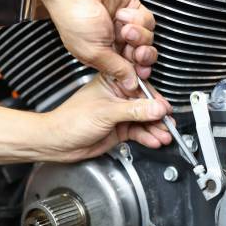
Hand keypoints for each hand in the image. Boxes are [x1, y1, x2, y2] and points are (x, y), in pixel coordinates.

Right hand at [36, 0, 157, 93]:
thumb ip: (116, 70)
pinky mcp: (132, 10)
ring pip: (147, 40)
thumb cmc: (75, 17)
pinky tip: (123, 15)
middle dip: (142, 57)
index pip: (127, 71)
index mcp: (102, 55)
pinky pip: (147, 21)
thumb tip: (129, 84)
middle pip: (141, 58)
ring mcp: (124, 26)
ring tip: (124, 29)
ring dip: (139, 36)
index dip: (137, 74)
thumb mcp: (94, 52)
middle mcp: (113, 42)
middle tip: (136, 53)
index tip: (141, 74)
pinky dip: (138, 19)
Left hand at [39, 75, 171, 162]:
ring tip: (164, 135)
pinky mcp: (119, 129)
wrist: (57, 142)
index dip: (155, 97)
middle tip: (168, 124)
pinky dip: (148, 136)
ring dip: (155, 128)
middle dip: (158, 116)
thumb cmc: (70, 120)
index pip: (140, 87)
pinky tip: (154, 140)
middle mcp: (118, 97)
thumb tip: (156, 108)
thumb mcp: (107, 112)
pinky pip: (139, 131)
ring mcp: (119, 114)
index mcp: (112, 82)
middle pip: (146, 105)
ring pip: (144, 120)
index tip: (165, 107)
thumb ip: (134, 111)